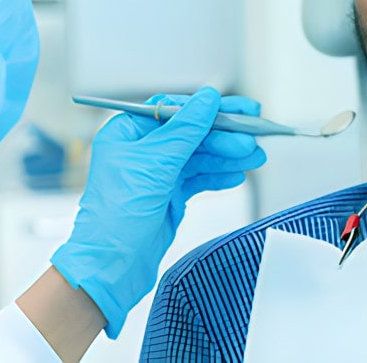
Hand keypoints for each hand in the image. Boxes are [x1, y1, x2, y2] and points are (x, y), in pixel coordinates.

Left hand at [50, 87, 265, 337]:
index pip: (174, 110)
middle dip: (224, 137)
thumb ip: (185, 130)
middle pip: (192, 133)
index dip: (208, 109)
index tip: (237, 109)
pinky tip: (237, 174)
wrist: (111, 266)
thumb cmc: (116, 216)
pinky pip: (199, 179)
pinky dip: (219, 176)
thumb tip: (207, 98)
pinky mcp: (169, 195)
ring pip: (200, 157)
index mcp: (128, 133)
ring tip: (255, 157)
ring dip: (228, 156)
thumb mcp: (154, 164)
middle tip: (252, 138)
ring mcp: (157, 174)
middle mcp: (142, 150)